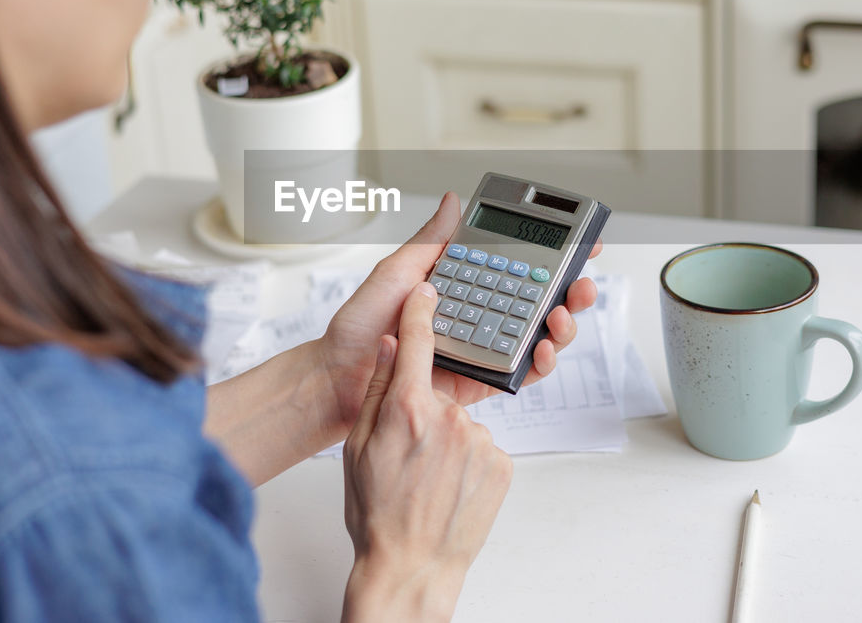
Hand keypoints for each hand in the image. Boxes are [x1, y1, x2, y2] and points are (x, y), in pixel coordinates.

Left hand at [316, 192, 601, 428]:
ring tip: (562, 315)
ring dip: (561, 326)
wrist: (339, 376)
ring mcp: (482, 348)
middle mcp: (479, 315)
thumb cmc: (360, 325)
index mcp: (464, 285)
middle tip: (582, 282)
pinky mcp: (479, 381)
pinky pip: (519, 373)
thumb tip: (455, 201)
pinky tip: (542, 350)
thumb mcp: (397, 272)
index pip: (518, 266)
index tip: (584, 242)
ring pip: (538, 337)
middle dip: (571, 291)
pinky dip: (539, 363)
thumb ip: (432, 242)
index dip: (554, 256)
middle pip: (539, 301)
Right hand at [341, 284, 511, 621]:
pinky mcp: (504, 464)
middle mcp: (450, 419)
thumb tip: (392, 348)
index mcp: (408, 409)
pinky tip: (450, 489)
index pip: (418, 341)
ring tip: (428, 481)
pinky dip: (469, 462)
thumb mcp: (357, 447)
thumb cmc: (377, 515)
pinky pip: (483, 449)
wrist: (410, 568)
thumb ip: (377, 390)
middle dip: (425, 414)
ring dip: (448, 443)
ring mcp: (481, 442)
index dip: (421, 312)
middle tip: (408, 456)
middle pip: (439, 394)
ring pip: (462, 424)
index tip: (426, 293)